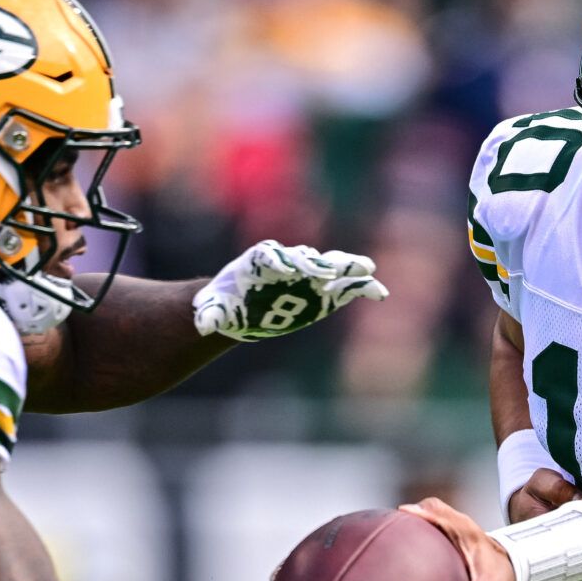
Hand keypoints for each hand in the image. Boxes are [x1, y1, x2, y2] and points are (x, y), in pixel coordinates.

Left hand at [193, 240, 387, 340]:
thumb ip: (211, 317)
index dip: (278, 260)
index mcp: (259, 262)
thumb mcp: (214, 312)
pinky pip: (346, 286)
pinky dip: (361, 287)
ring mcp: (309, 275)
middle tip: (328, 267)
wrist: (244, 307)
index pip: (270, 255)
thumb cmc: (227, 305)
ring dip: (347, 266)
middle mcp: (288, 263)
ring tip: (367, 268)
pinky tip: (378, 292)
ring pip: (330, 266)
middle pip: (304, 257)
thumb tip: (203, 325)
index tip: (285, 269)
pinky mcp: (324, 291)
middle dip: (316, 261)